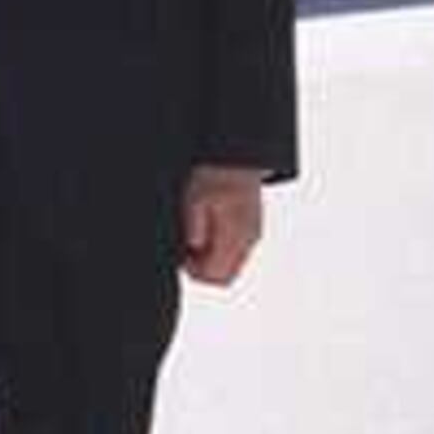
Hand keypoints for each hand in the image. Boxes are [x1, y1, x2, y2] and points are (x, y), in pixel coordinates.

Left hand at [180, 165, 267, 286]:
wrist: (239, 156)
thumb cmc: (216, 174)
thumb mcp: (195, 197)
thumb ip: (194, 226)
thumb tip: (193, 247)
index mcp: (236, 236)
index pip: (216, 277)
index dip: (193, 271)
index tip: (181, 253)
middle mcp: (249, 240)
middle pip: (224, 276)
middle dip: (201, 267)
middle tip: (186, 245)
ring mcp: (252, 234)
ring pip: (229, 265)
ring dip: (209, 256)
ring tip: (195, 232)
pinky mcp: (250, 227)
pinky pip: (233, 250)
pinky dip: (218, 246)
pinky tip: (207, 226)